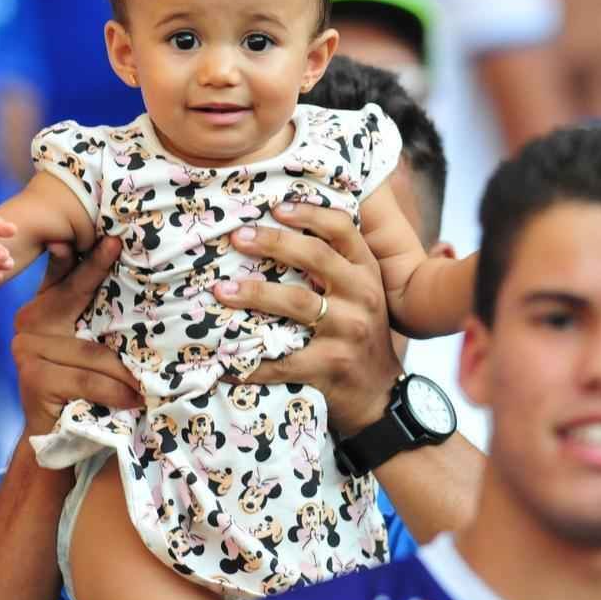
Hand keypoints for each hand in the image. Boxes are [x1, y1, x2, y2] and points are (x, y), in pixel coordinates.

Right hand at [11, 237, 141, 434]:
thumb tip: (109, 261)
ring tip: (151, 380)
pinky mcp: (34, 379)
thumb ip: (88, 309)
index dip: (88, 259)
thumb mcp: (84, 342)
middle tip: (125, 257)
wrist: (53, 436)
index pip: (67, 278)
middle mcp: (27, 323)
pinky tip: (135, 399)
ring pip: (91, 352)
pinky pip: (87, 380)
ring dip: (125, 371)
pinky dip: (114, 391)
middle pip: (74, 299)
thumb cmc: (77, 383)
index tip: (111, 239)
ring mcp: (26, 351)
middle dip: (98, 277)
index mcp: (41, 309)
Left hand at [212, 202, 402, 436]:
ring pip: (298, 303)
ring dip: (255, 294)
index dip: (309, 214)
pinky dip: (250, 362)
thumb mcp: (362, 290)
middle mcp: (361, 296)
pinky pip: (283, 362)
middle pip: (315, 258)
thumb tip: (281, 222)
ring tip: (222, 290)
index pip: (342, 229)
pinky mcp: (330, 366)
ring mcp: (347, 332)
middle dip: (273, 243)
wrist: (378, 391)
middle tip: (238, 238)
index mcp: (366, 271)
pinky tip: (223, 359)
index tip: (275, 208)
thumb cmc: (359, 331)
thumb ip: (335, 260)